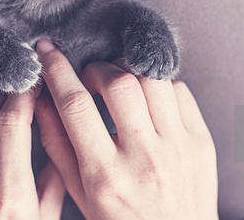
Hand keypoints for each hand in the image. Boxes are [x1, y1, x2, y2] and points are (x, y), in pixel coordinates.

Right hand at [35, 40, 218, 219]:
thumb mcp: (80, 193)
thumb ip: (57, 145)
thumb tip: (41, 99)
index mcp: (106, 175)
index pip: (75, 105)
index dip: (57, 70)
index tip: (47, 51)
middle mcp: (144, 158)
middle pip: (117, 84)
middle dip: (96, 69)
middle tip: (89, 77)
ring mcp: (178, 148)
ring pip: (151, 80)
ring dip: (128, 70)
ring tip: (118, 83)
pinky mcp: (202, 141)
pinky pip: (180, 90)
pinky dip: (158, 84)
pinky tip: (147, 98)